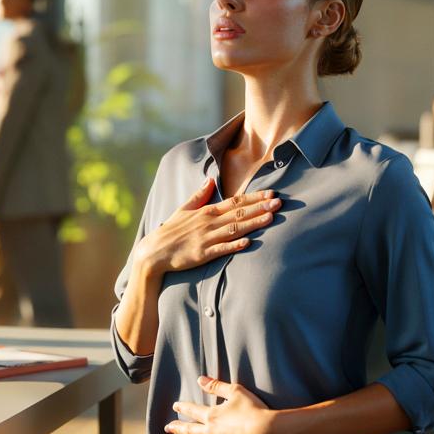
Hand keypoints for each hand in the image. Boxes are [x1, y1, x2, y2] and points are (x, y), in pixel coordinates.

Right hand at [132, 180, 279, 277]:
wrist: (154, 252)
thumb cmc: (171, 231)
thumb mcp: (183, 209)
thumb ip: (199, 195)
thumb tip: (210, 179)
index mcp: (206, 211)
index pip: (235, 201)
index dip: (254, 197)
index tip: (271, 193)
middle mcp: (209, 223)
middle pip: (239, 213)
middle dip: (260, 207)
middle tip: (279, 202)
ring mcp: (206, 238)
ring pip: (235, 229)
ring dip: (253, 223)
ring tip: (271, 218)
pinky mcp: (203, 254)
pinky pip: (221, 249)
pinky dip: (235, 245)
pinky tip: (249, 243)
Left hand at [166, 376, 276, 433]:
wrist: (267, 431)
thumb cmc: (253, 409)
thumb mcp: (235, 391)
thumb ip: (216, 386)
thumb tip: (200, 379)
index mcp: (212, 415)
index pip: (192, 410)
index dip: (183, 407)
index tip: (175, 406)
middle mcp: (210, 432)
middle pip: (189, 429)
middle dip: (177, 428)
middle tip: (167, 427)